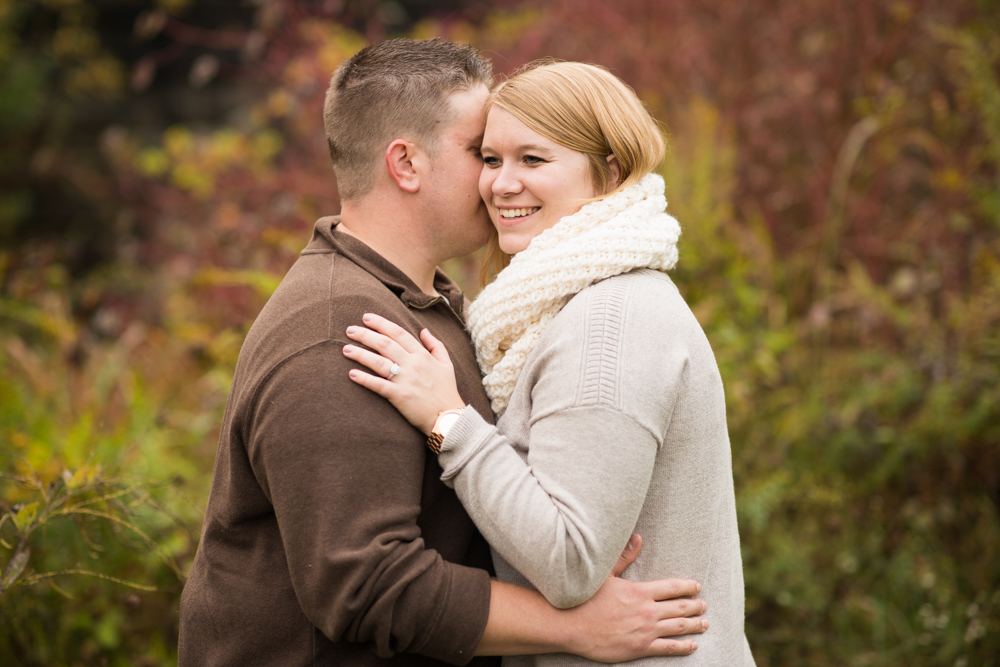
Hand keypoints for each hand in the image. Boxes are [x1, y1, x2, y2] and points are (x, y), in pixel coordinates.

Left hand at [343, 313, 464, 434]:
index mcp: (422, 355)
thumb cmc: (447, 391)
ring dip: (360, 354)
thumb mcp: (447, 364)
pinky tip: (352, 374)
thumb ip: (435, 345)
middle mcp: (413, 364)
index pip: (399, 333)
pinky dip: (364, 379)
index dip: (381, 323)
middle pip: (385, 344)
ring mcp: (406, 380)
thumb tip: (423, 330)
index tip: (366, 317)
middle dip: (365, 335)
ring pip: (379, 362)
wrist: (449, 418)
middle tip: (350, 330)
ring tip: (346, 349)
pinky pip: (378, 385)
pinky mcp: (399, 396)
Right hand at [566, 534, 706, 660]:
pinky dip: (683, 646)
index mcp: (639, 592)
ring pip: (678, 628)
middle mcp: (646, 612)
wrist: (570, 626)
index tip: (697, 586)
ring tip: (704, 623)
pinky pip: (668, 647)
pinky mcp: (640, 648)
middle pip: (679, 608)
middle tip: (704, 605)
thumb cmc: (585, 599)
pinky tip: (693, 645)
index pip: (672, 588)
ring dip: (694, 625)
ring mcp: (645, 631)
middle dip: (695, 606)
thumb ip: (624, 557)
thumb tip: (638, 538)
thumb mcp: (605, 574)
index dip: (687, 587)